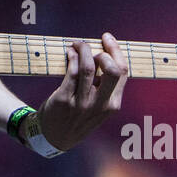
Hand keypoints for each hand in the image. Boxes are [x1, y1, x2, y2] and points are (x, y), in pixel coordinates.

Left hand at [37, 33, 128, 151]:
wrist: (54, 138)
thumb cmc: (78, 116)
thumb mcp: (98, 108)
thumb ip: (105, 87)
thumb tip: (104, 53)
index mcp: (113, 104)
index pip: (122, 72)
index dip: (116, 51)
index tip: (107, 38)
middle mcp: (100, 105)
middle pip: (112, 70)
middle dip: (105, 50)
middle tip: (93, 44)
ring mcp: (82, 103)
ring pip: (88, 67)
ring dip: (83, 49)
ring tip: (77, 44)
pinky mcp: (65, 100)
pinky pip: (71, 72)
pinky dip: (72, 57)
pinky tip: (70, 52)